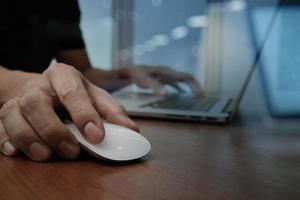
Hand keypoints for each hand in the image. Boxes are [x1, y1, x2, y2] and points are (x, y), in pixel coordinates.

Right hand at [0, 63, 137, 160]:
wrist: (46, 89)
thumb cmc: (74, 94)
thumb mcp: (96, 97)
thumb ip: (113, 112)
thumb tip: (131, 130)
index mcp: (63, 75)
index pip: (71, 91)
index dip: (83, 114)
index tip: (97, 136)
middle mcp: (38, 85)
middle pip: (36, 103)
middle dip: (53, 130)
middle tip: (72, 151)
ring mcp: (19, 99)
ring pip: (13, 115)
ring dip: (28, 138)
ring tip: (45, 156)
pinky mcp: (7, 113)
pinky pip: (0, 127)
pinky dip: (6, 140)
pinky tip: (16, 151)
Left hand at [118, 66, 203, 95]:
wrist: (127, 71)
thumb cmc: (135, 74)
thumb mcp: (144, 80)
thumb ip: (154, 86)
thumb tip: (165, 94)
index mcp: (168, 72)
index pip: (187, 78)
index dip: (196, 86)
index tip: (201, 95)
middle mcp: (169, 72)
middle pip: (187, 79)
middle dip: (195, 88)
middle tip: (201, 98)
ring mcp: (166, 75)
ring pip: (182, 81)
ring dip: (189, 88)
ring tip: (195, 97)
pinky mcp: (162, 79)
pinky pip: (175, 84)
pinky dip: (180, 89)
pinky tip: (180, 95)